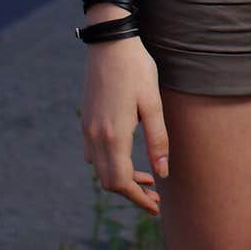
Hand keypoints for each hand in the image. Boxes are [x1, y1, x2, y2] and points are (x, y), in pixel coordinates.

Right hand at [81, 34, 169, 216]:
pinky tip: (129, 156)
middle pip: (108, 180)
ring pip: (101, 168)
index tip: (155, 208)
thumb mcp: (153, 103)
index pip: (120, 182)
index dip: (137, 199)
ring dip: (121, 178)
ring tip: (148, 178)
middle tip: (155, 197)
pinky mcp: (87, 118)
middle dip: (131, 193)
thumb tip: (163, 174)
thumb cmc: (136, 69)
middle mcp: (95, 136)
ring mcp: (88, 127)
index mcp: (113, 136)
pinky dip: (111, 163)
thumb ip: (157, 140)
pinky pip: (95, 153)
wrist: (110, 42)